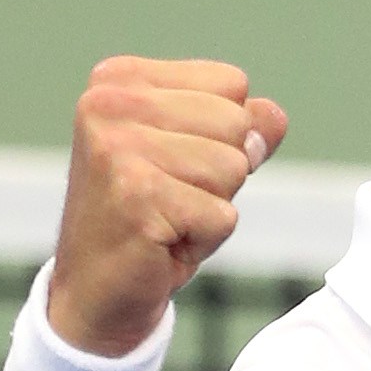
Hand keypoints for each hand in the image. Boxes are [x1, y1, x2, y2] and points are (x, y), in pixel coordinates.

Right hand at [45, 57, 291, 354]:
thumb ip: (242, 127)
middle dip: (222, 174)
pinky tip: (163, 242)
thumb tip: (274, 115)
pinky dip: (206, 240)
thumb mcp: (199, 159)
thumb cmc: (151, 218)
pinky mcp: (136, 195)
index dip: (225, 134)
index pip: (231, 83)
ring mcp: (118, 147)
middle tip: (172, 198)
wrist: (96, 292)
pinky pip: (224, 214)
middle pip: (237, 124)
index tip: (176, 165)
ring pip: (234, 168)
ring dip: (213, 207)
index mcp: (120, 78)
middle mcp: (109, 102)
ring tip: (167, 219)